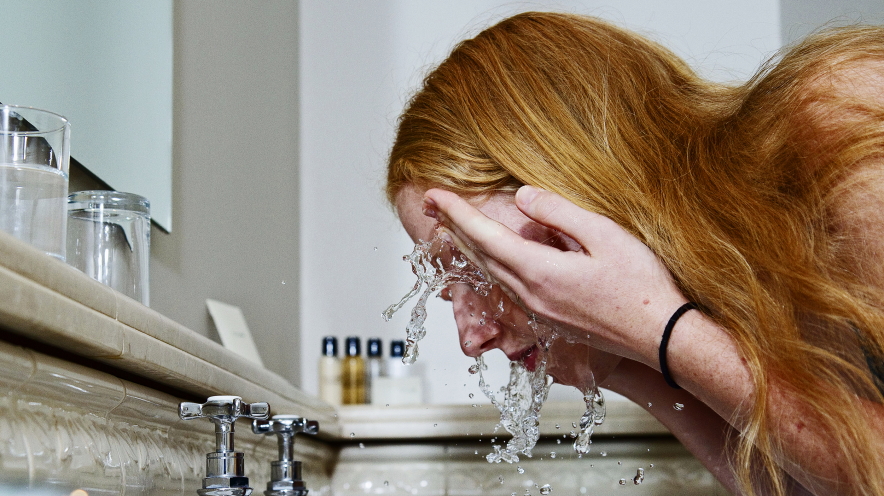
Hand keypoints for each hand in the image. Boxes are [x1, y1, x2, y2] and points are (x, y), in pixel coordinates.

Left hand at [424, 185, 687, 365]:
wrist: (661, 336)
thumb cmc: (641, 286)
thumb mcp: (604, 235)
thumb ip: (559, 213)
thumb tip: (522, 196)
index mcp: (539, 272)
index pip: (484, 237)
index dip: (457, 213)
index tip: (434, 194)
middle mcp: (530, 295)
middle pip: (479, 257)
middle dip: (452, 228)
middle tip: (432, 207)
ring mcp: (537, 310)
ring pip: (490, 274)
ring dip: (468, 248)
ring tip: (452, 227)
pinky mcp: (548, 318)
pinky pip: (506, 287)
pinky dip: (489, 265)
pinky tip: (490, 258)